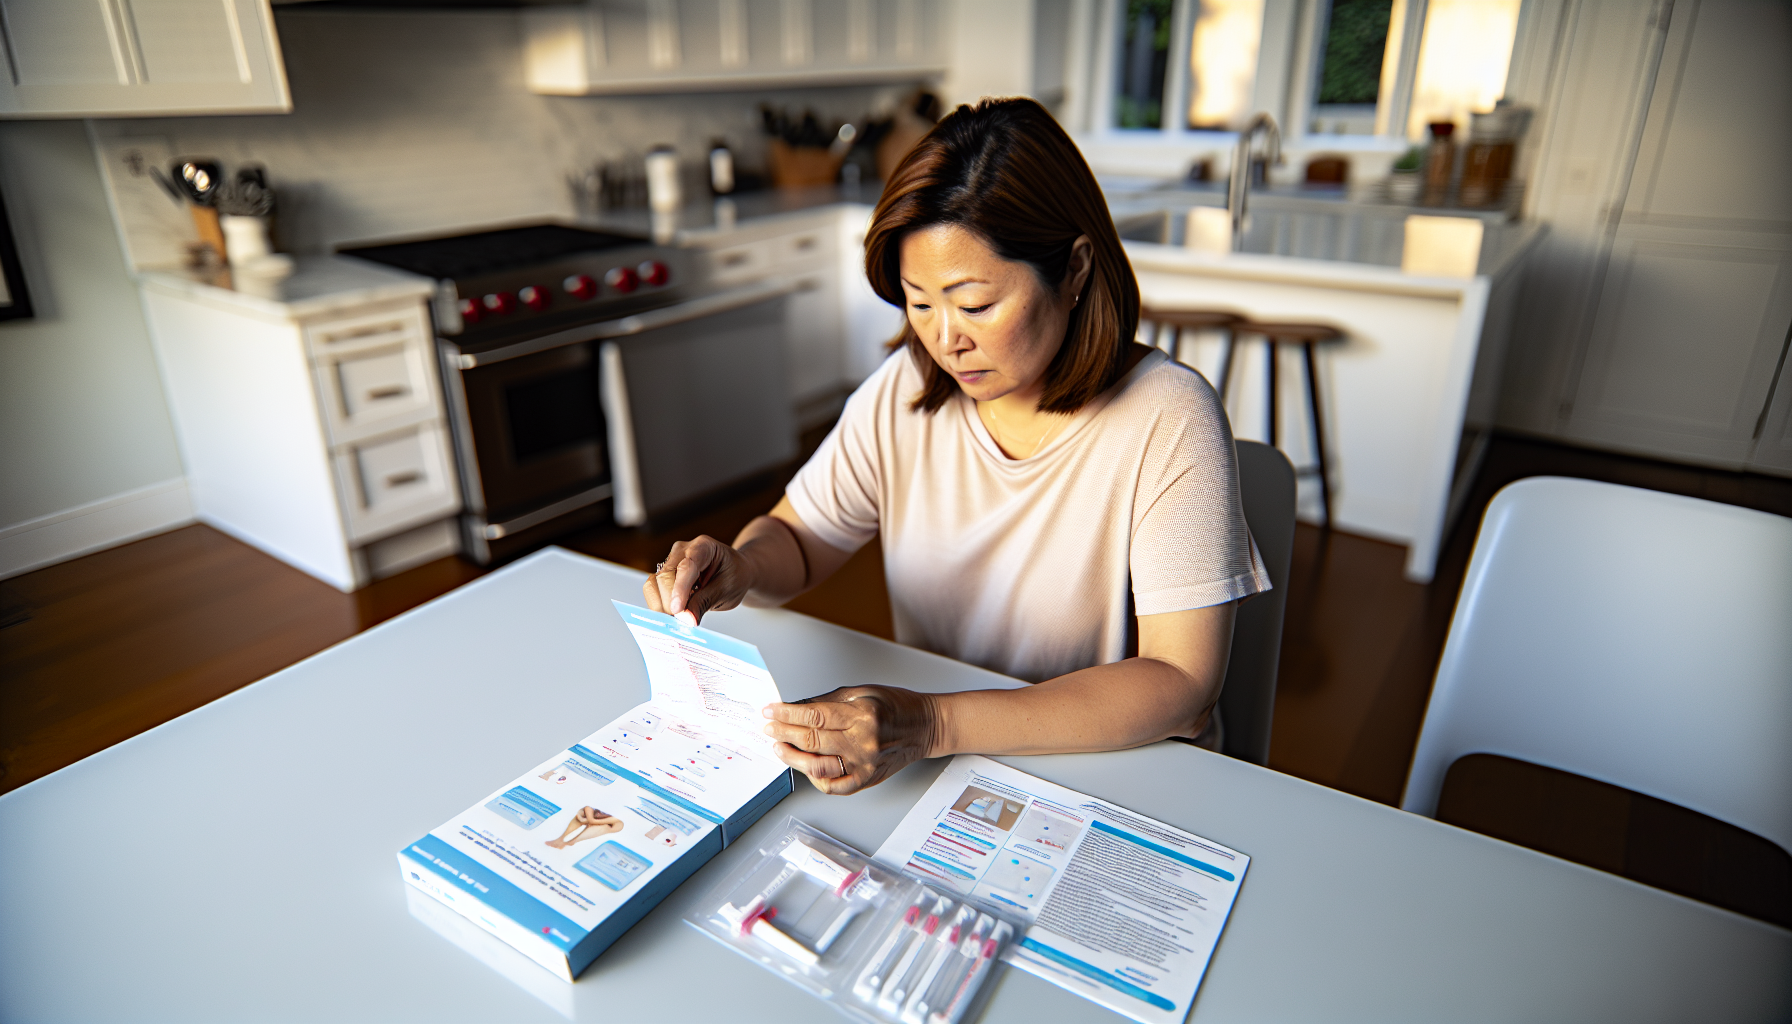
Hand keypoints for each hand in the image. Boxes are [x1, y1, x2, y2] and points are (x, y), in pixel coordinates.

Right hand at [642, 535, 752, 624]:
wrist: (734, 571)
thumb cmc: (733, 576)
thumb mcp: (727, 590)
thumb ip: (705, 602)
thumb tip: (686, 619)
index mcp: (703, 547)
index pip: (687, 567)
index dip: (680, 590)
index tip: (677, 611)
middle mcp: (682, 551)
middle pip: (665, 576)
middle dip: (669, 602)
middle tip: (679, 623)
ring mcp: (670, 562)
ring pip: (654, 584)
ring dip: (661, 605)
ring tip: (677, 620)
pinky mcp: (663, 575)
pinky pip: (653, 590)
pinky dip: (659, 605)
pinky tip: (672, 615)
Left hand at [762, 686, 940, 794]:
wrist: (925, 727)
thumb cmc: (898, 707)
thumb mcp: (864, 692)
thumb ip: (829, 700)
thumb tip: (798, 707)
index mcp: (863, 715)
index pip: (815, 716)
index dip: (787, 714)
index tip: (771, 711)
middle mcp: (863, 742)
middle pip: (812, 740)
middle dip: (784, 733)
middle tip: (769, 728)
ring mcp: (864, 764)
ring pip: (817, 766)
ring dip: (793, 757)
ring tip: (780, 748)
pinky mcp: (866, 779)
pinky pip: (833, 786)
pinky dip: (814, 778)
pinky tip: (804, 768)